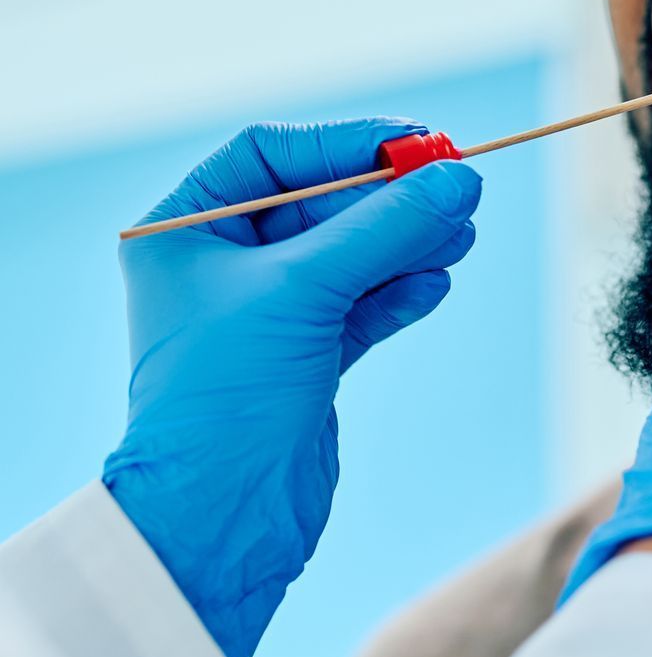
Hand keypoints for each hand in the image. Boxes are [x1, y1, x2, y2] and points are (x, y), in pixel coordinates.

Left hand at [103, 120, 480, 656]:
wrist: (223, 514)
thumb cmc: (225, 395)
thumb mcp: (304, 290)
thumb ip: (385, 227)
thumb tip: (460, 179)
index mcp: (185, 232)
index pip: (272, 156)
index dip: (345, 143)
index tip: (416, 142)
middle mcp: (223, 267)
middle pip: (325, 204)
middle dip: (392, 199)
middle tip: (460, 187)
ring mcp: (269, 314)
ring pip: (354, 256)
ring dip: (409, 244)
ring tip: (462, 236)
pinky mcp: (308, 357)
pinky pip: (365, 305)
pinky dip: (401, 292)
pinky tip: (434, 284)